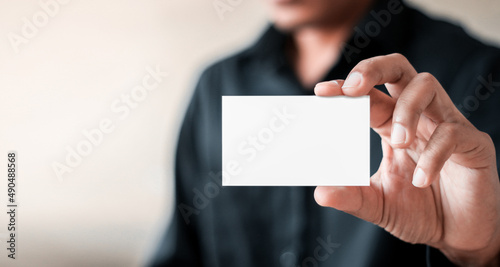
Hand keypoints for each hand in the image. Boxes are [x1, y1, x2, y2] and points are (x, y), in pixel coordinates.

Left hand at [313, 53, 499, 265]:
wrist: (457, 238)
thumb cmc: (418, 213)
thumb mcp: (378, 205)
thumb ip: (352, 197)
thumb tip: (320, 192)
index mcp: (391, 125)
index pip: (368, 94)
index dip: (346, 87)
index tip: (321, 91)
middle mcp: (418, 117)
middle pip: (398, 68)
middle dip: (373, 69)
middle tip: (353, 88)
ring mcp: (446, 125)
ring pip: (425, 86)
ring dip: (405, 111)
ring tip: (397, 142)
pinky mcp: (473, 144)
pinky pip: (452, 132)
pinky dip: (433, 154)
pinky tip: (422, 180)